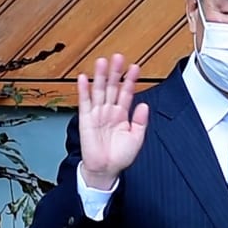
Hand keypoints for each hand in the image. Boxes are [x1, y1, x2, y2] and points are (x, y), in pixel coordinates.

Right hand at [77, 54, 148, 188]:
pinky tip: (83, 78)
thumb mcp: (136, 138)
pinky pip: (84, 102)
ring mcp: (97, 114)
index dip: (130, 80)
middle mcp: (109, 111)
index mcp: (122, 114)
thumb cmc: (120, 156)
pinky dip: (83, 90)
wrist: (106, 170)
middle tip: (118, 57)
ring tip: (102, 62)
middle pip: (112, 87)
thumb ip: (140, 121)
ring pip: (98, 91)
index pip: (127, 92)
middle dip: (115, 72)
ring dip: (100, 76)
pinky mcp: (86, 120)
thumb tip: (144, 105)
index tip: (135, 67)